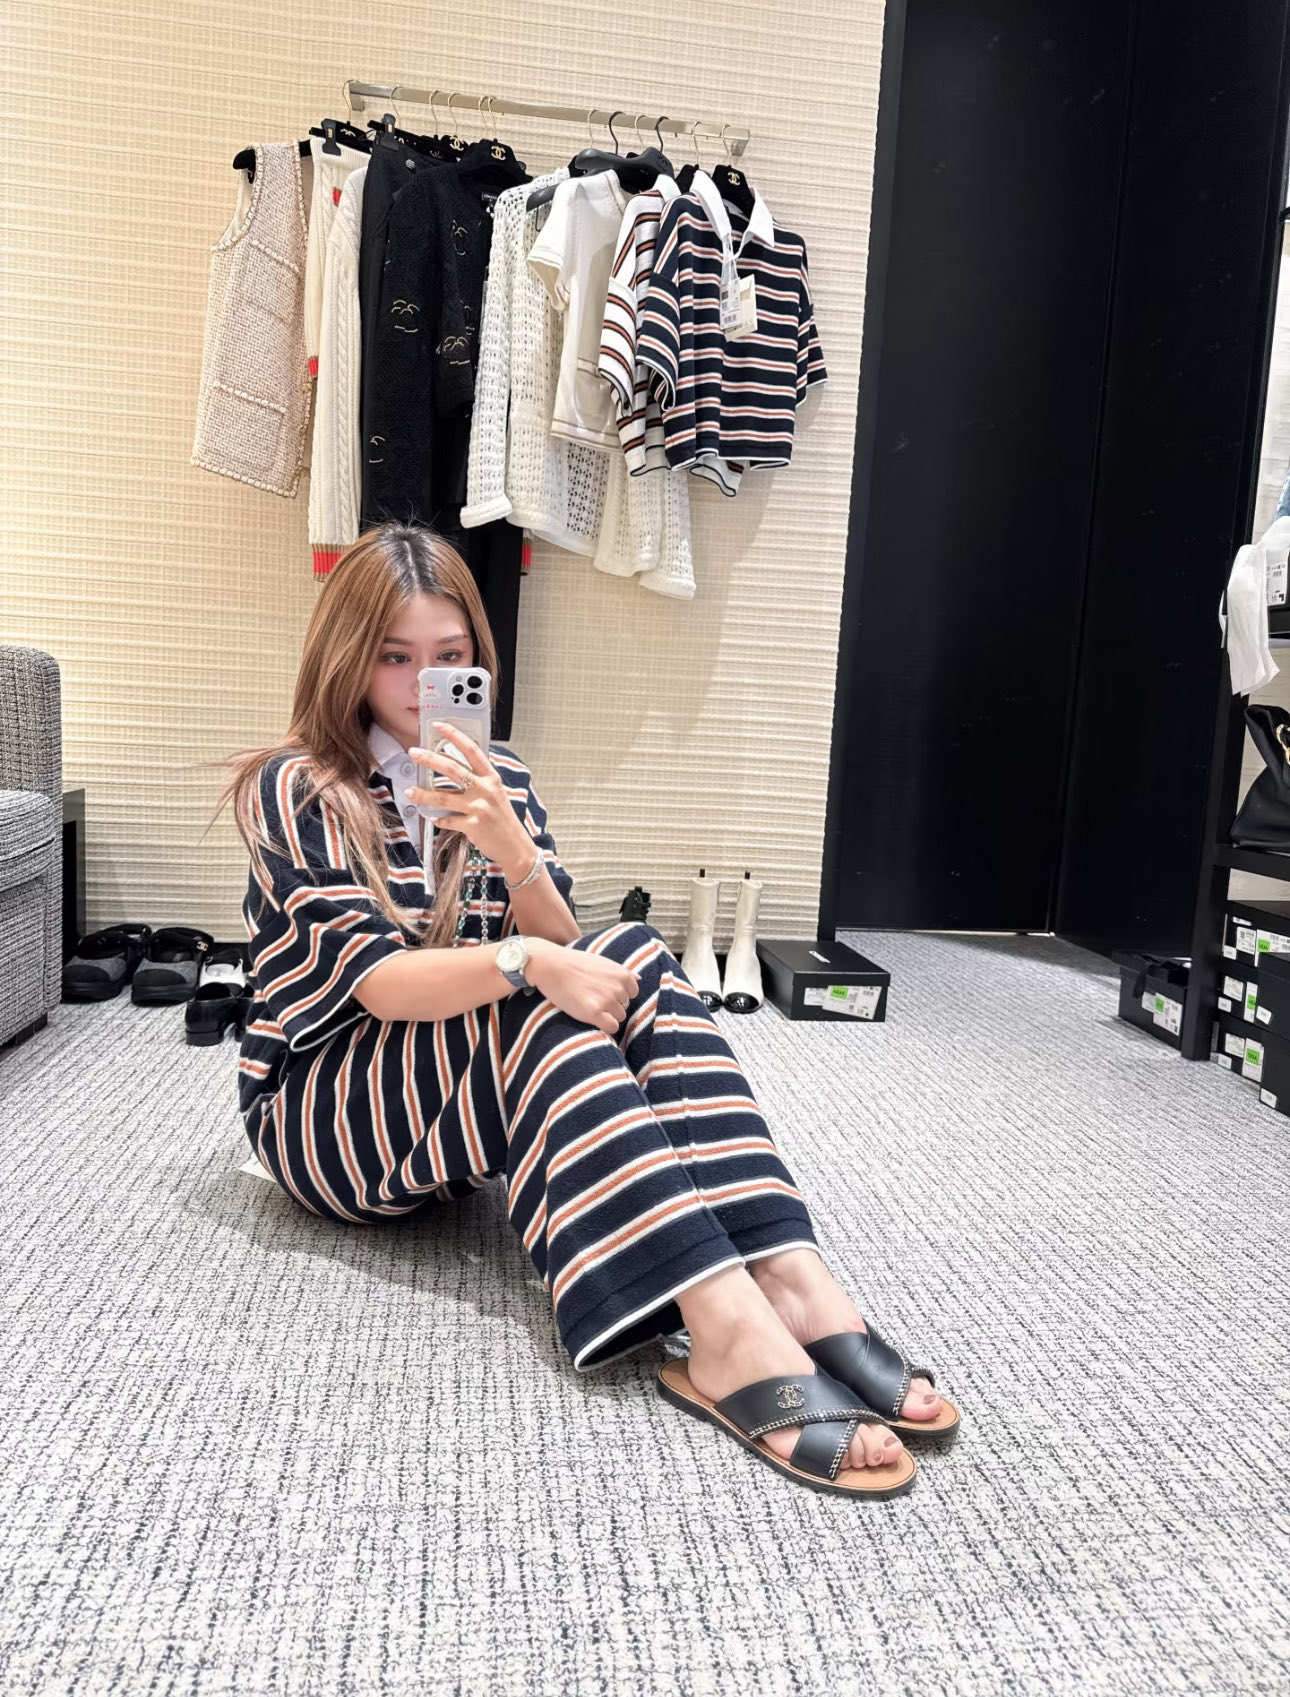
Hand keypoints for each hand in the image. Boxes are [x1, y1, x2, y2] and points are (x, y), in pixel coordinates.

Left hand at [408, 725, 536, 876]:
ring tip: (410, 791)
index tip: (439, 726)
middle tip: (414, 753)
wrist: (514, 845)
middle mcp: (485, 789)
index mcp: (491, 777)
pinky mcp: (472, 826)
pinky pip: (447, 820)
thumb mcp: (495, 793)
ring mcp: (479, 808)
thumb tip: (449, 767)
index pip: (471, 750)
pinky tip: (433, 817)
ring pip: (443, 797)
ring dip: (423, 794)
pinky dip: (438, 819)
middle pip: (452, 769)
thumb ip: (477, 780)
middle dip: (429, 759)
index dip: (454, 736)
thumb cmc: (502, 818)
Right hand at [525, 939, 639, 1034]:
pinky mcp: (594, 1013)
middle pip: (625, 1007)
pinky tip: (591, 1017)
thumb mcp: (603, 962)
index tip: (603, 993)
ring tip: (589, 1006)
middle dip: (611, 1006)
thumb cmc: (575, 963)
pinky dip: (604, 1026)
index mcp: (622, 974)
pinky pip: (611, 1028)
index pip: (632, 994)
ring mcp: (607, 1001)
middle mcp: (618, 988)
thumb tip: (640, 978)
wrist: (551, 966)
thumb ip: (621, 972)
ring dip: (606, 1016)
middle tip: (592, 999)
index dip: (618, 995)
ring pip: (618, 1018)